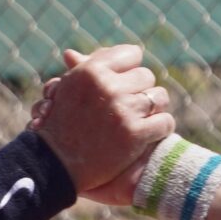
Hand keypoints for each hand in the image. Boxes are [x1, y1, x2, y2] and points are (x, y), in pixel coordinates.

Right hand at [34, 45, 173, 196]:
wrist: (55, 166)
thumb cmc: (59, 126)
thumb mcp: (65, 91)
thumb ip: (77, 70)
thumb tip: (71, 53)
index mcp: (91, 71)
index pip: (131, 54)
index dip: (130, 69)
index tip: (125, 82)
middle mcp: (107, 87)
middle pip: (147, 76)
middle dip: (140, 91)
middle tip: (130, 106)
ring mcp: (122, 110)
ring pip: (160, 97)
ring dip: (153, 110)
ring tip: (141, 120)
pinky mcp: (134, 134)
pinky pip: (165, 122)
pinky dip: (160, 129)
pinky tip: (148, 135)